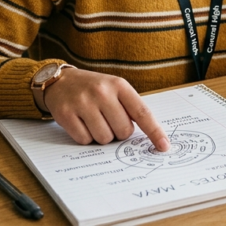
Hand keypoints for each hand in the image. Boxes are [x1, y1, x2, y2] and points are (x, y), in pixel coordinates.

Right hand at [43, 67, 170, 148]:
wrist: (61, 80)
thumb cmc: (94, 88)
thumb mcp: (115, 89)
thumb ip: (130, 107)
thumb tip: (148, 136)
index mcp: (119, 85)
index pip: (142, 112)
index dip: (155, 131)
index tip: (164, 146)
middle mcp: (102, 92)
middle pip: (123, 131)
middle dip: (118, 132)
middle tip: (109, 120)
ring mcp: (83, 103)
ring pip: (104, 138)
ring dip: (102, 136)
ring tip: (94, 120)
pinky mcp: (66, 114)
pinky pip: (84, 140)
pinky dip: (85, 137)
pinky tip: (81, 123)